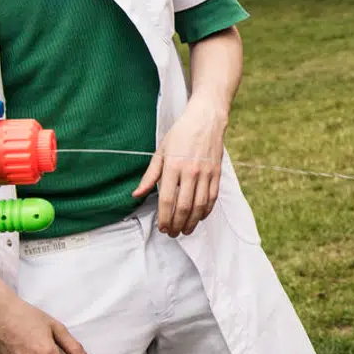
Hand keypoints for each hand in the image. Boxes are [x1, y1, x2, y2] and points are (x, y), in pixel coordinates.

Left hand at [133, 94, 226, 236]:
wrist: (206, 120)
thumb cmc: (180, 134)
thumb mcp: (160, 151)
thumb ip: (149, 176)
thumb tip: (136, 194)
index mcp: (173, 166)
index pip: (167, 199)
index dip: (164, 217)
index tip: (162, 228)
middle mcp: (191, 171)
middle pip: (184, 206)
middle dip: (178, 224)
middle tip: (173, 233)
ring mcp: (206, 173)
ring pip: (200, 205)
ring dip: (193, 221)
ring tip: (186, 230)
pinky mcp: (217, 173)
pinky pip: (213, 197)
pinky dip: (207, 210)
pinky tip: (200, 217)